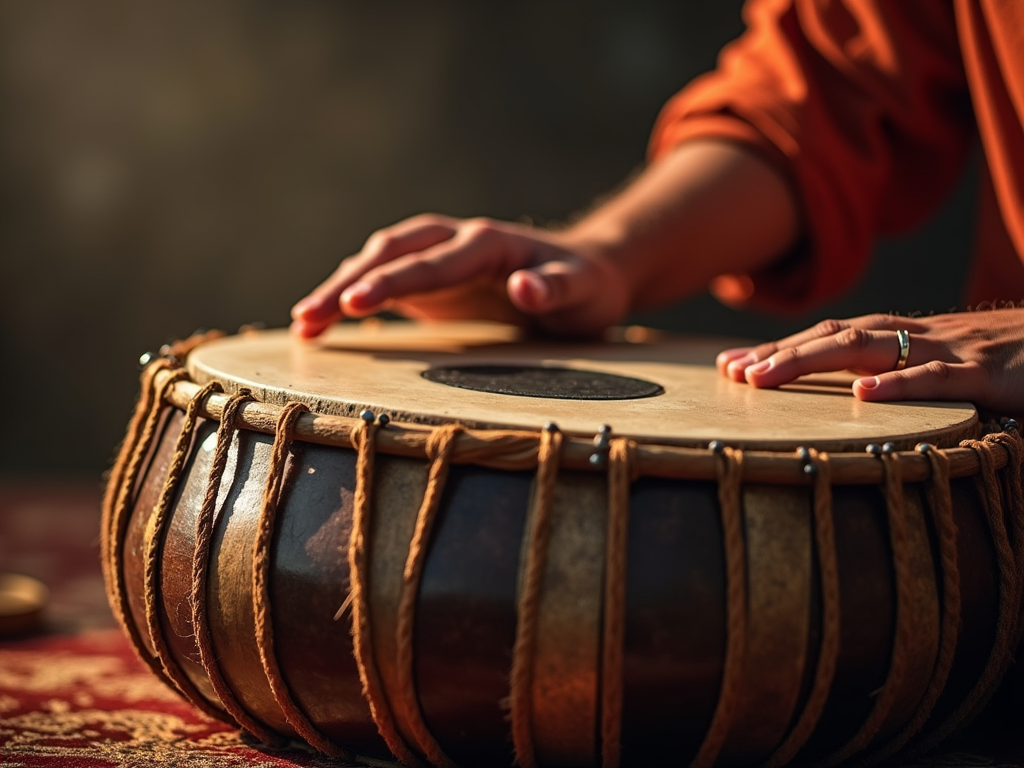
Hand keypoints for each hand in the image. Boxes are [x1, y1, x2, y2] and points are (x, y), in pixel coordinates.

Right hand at [290, 214, 630, 338]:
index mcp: (489, 242)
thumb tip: (525, 287)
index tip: (352, 304)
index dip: (390, 282)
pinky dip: (351, 296)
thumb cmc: (586, 287)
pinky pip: (383, 279)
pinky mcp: (433, 276)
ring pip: (377, 262)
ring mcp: (441, 255)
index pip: (431, 262)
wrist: (586, 272)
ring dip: (339, 289)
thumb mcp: (584, 291)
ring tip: (303, 324)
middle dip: (347, 284)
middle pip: (390, 254)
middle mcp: (457, 240)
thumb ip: (556, 287)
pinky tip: (322, 322)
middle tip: (308, 319)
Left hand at [716, 308, 1023, 416]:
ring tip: (762, 378)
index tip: (729, 366)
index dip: (780, 349)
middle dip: (778, 352)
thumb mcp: (953, 370)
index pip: (832, 337)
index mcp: (910, 338)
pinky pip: (940, 380)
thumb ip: (907, 378)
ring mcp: (955, 351)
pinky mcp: (991, 376)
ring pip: (872, 348)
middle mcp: (923, 337)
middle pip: (837, 336)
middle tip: (728, 371)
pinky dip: (901, 385)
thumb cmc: (1019, 363)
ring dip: (810, 360)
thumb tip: (854, 400)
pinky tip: (864, 395)